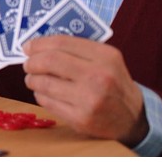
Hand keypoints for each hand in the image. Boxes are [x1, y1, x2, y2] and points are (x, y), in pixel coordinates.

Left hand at [22, 36, 147, 145]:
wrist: (133, 119)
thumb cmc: (113, 84)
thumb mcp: (106, 60)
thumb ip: (77, 50)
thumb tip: (37, 46)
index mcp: (105, 56)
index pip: (61, 43)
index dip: (38, 44)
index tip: (27, 47)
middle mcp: (99, 77)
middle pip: (49, 61)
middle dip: (32, 62)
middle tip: (28, 64)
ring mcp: (90, 99)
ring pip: (44, 83)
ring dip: (32, 79)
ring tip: (34, 79)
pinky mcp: (81, 119)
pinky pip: (47, 102)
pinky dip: (40, 95)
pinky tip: (45, 93)